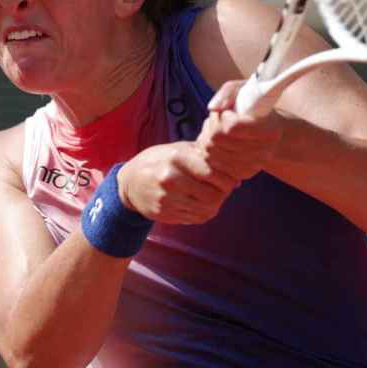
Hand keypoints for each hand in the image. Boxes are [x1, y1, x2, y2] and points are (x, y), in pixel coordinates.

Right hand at [118, 141, 238, 224]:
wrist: (129, 183)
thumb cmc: (159, 161)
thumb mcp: (178, 150)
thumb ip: (206, 158)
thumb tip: (237, 176)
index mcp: (176, 157)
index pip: (212, 173)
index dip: (226, 178)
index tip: (230, 178)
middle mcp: (170, 178)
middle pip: (212, 195)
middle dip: (223, 193)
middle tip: (224, 189)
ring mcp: (166, 198)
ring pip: (205, 209)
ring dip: (215, 204)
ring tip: (213, 196)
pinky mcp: (164, 213)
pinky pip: (194, 218)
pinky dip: (203, 212)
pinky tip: (200, 203)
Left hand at [196, 80, 283, 181]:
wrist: (268, 130)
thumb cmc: (254, 105)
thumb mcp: (245, 88)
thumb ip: (228, 92)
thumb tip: (213, 108)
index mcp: (269, 130)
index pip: (231, 128)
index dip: (223, 117)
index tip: (229, 112)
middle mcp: (264, 151)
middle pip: (217, 140)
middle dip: (212, 126)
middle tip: (219, 120)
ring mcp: (254, 166)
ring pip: (212, 152)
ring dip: (208, 138)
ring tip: (218, 130)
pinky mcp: (242, 174)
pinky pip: (213, 164)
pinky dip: (209, 152)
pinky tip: (218, 143)